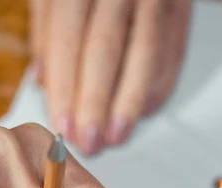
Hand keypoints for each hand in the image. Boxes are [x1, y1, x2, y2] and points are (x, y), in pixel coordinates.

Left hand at [29, 0, 191, 153]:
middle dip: (95, 103)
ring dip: (128, 103)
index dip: (64, 87)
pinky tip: (143, 112)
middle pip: (105, 50)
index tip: (62, 125)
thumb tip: (41, 79)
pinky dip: (158, 85)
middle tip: (89, 141)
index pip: (67, 37)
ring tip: (116, 135)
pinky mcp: (180, 5)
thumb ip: (46, 27)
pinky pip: (172, 49)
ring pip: (143, 54)